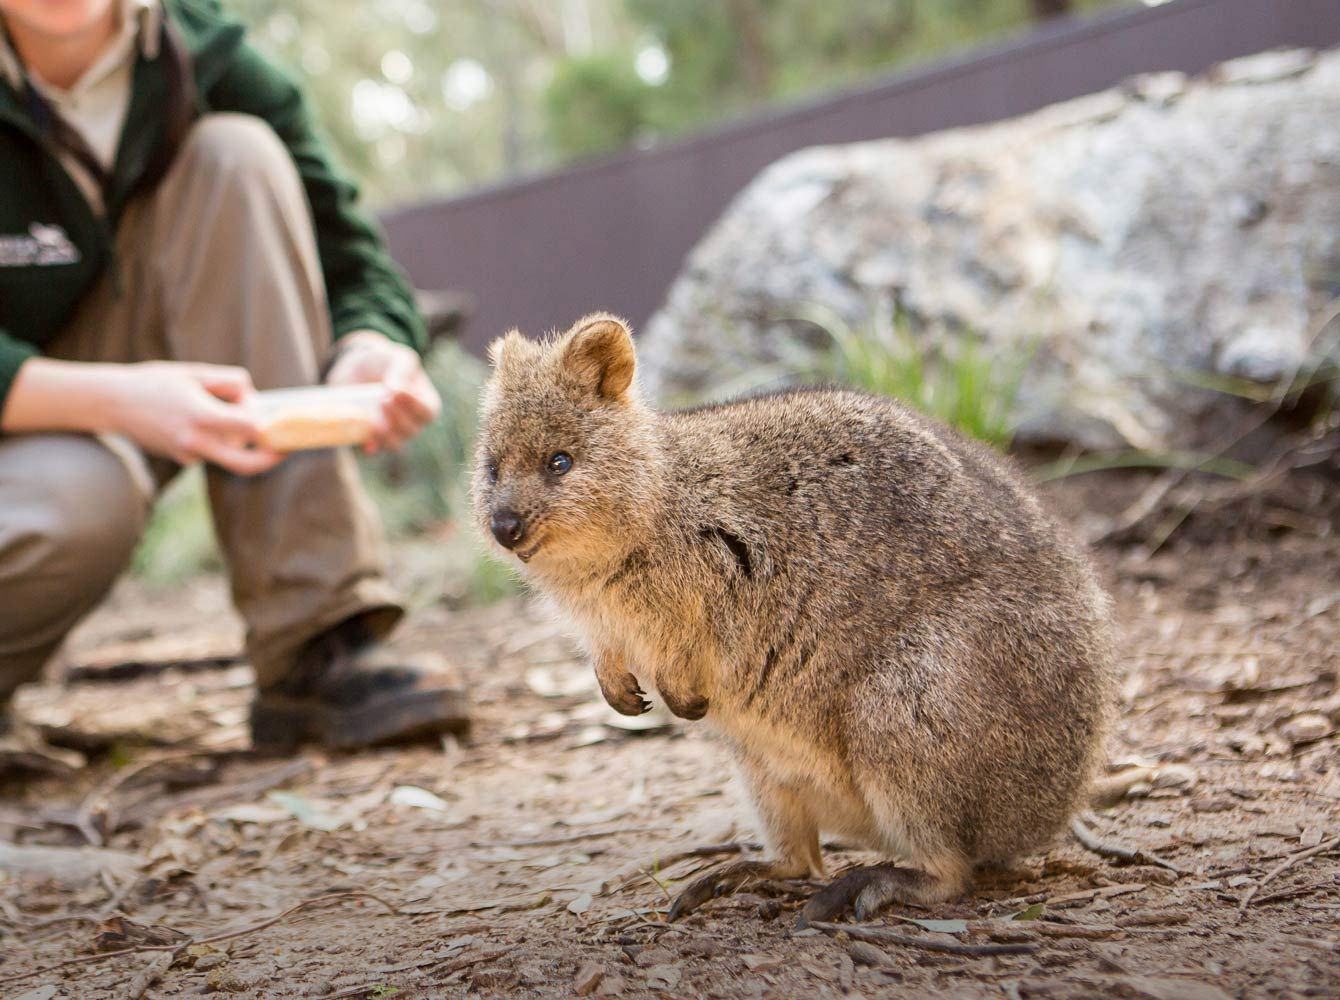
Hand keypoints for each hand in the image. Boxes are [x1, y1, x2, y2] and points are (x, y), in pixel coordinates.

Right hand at [105, 362, 282, 475]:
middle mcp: (196, 442)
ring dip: (239, 442)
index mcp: (202, 417)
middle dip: (271, 459)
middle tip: (286, 449)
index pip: (252, 430)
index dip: (264, 420)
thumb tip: (255, 400)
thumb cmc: (154, 382)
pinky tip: (197, 419)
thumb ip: (230, 383)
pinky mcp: (182, 460)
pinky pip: (212, 452)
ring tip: (219, 411)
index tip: (273, 414)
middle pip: (248, 465)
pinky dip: (218, 440)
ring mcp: (188, 455)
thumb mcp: (195, 373)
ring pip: (230, 456)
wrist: (111, 403)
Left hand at [325, 331, 440, 453]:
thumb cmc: (384, 362)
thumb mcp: (397, 358)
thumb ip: (402, 370)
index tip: (397, 392)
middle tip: (382, 400)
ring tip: (374, 419)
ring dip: (386, 435)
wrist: (354, 369)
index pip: (428, 412)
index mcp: (425, 403)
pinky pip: (373, 450)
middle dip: (397, 418)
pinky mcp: (371, 439)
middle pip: (412, 430)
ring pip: (396, 444)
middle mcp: (412, 423)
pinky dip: (370, 447)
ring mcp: (392, 433)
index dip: (415, 406)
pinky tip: (366, 442)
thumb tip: (396, 389)